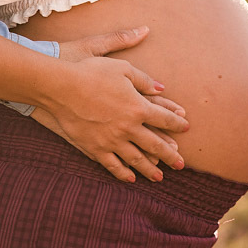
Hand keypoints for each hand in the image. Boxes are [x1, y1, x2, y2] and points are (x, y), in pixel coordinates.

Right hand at [31, 37, 189, 183]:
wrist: (62, 88)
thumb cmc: (92, 72)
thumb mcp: (122, 68)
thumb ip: (144, 80)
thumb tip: (162, 89)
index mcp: (138, 107)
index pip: (165, 119)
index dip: (177, 124)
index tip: (185, 128)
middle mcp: (129, 127)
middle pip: (156, 145)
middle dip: (170, 155)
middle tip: (181, 164)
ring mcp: (112, 141)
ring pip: (136, 159)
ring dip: (149, 169)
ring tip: (159, 177)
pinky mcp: (95, 148)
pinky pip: (113, 165)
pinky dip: (123, 173)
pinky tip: (130, 179)